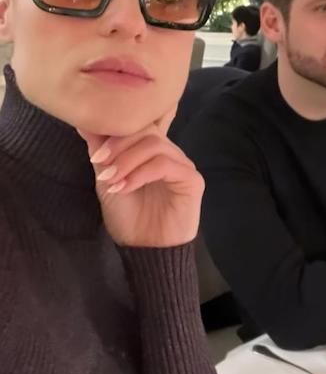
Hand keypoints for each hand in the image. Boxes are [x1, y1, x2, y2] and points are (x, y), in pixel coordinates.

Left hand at [76, 108, 203, 247]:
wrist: (144, 249)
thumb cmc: (128, 216)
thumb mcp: (107, 179)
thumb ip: (100, 152)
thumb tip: (85, 124)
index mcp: (151, 150)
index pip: (137, 125)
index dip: (114, 133)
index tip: (94, 154)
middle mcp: (170, 153)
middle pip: (146, 132)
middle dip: (118, 146)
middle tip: (100, 165)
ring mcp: (183, 165)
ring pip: (155, 145)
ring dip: (127, 161)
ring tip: (111, 180)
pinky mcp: (192, 180)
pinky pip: (166, 165)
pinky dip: (141, 174)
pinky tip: (125, 187)